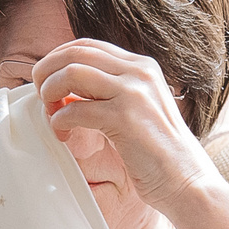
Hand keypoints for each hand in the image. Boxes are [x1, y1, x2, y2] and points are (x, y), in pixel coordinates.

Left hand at [32, 40, 214, 212]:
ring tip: (51, 114)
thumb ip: (111, 94)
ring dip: (50, 92)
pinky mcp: (125, 119)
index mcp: (142, 67)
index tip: (48, 81)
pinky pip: (75, 109)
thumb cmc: (160, 155)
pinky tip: (63, 135)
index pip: (88, 46)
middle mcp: (139, 72)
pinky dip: (59, 121)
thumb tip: (67, 92)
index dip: (58, 59)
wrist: (188, 182)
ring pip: (71, 72)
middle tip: (41, 96)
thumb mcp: (139, 111)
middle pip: (75, 52)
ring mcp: (133, 93)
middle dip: (48, 71)